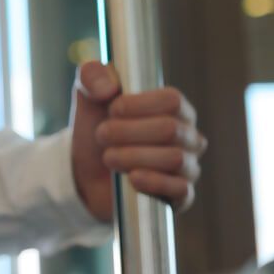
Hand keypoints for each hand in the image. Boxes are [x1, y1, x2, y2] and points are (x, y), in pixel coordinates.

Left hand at [70, 60, 206, 222]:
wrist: (85, 172)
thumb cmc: (97, 128)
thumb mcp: (88, 96)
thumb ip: (92, 76)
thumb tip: (107, 87)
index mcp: (174, 108)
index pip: (172, 100)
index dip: (139, 104)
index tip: (112, 109)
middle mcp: (188, 136)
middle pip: (170, 129)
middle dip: (128, 132)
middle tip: (102, 135)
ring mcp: (187, 167)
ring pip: (174, 159)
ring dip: (132, 157)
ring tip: (108, 157)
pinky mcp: (179, 196)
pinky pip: (181, 190)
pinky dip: (153, 182)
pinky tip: (132, 178)